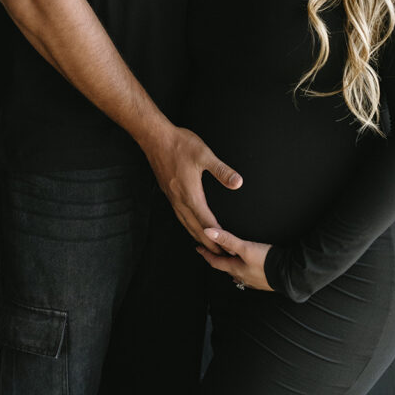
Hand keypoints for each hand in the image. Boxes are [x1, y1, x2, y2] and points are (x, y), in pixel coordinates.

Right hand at [142, 126, 242, 252]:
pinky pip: (179, 215)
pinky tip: (190, 224)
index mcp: (191, 194)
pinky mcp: (169, 192)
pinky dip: (187, 225)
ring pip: (185, 223)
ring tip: (206, 246)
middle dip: (208, 243)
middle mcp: (180, 200)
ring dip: (197, 236)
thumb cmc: (180, 145)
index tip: (226, 249)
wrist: (155, 138)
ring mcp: (173, 197)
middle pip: (195, 228)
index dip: (217, 237)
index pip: (206, 222)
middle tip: (219, 256)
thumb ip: (222, 171)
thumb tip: (238, 183)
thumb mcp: (205, 155)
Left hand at [196, 227, 272, 291]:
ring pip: (236, 273)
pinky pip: (247, 277)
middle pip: (225, 268)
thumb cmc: (266, 261)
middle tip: (211, 252)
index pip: (215, 261)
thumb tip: (208, 232)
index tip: (198, 248)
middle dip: (217, 260)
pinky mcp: (261, 281)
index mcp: (235, 268)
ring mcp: (251, 280)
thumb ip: (227, 239)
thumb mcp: (245, 247)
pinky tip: (246, 270)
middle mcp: (241, 276)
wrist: (288, 274)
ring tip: (227, 261)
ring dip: (230, 266)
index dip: (206, 254)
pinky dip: (242, 271)